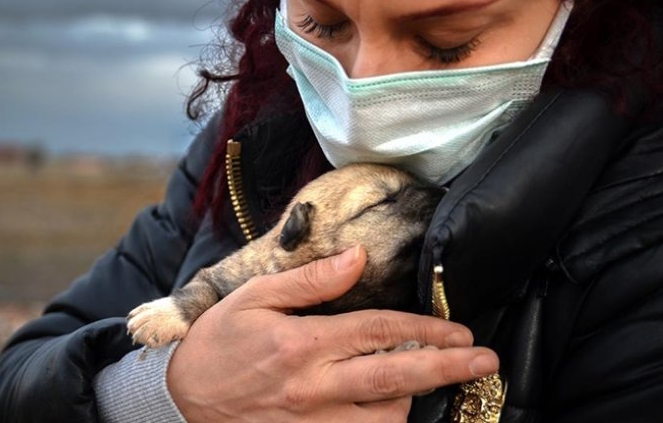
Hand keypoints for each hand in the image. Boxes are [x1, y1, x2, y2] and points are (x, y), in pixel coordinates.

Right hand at [166, 246, 498, 422]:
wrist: (179, 399)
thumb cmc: (219, 343)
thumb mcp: (256, 297)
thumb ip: (311, 279)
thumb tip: (358, 256)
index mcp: (303, 343)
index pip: (380, 332)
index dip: (427, 330)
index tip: (461, 332)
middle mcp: (313, 387)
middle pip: (394, 378)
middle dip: (446, 369)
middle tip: (484, 362)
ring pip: (383, 419)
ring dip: (413, 401)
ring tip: (427, 384)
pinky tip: (394, 413)